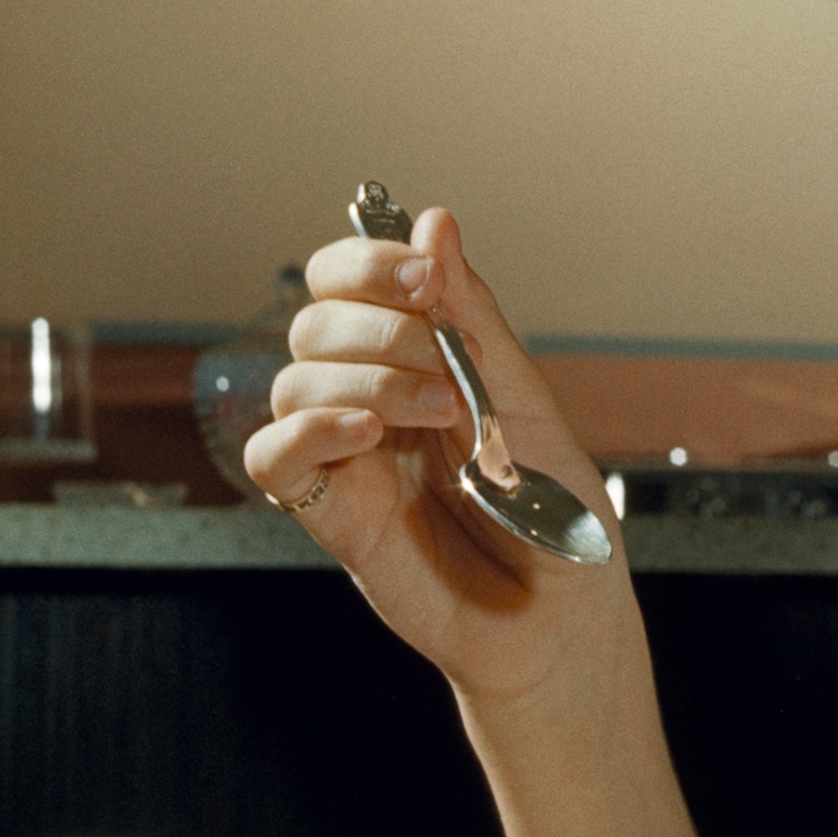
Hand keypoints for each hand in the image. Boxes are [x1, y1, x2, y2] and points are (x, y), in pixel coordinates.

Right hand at [244, 205, 633, 709]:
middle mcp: (375, 398)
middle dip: (376, 323)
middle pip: (316, 321)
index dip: (370, 262)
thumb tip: (435, 222)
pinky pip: (272, 456)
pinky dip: (308, 430)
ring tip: (437, 412)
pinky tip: (365, 433)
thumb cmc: (556, 514)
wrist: (564, 615)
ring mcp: (348, 454)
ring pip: (292, 378)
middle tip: (440, 358)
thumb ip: (470, 315)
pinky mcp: (330, 512)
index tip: (422, 275)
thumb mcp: (524, 397)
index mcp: (422, 359)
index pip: (352, 282)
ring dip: (364, 377)